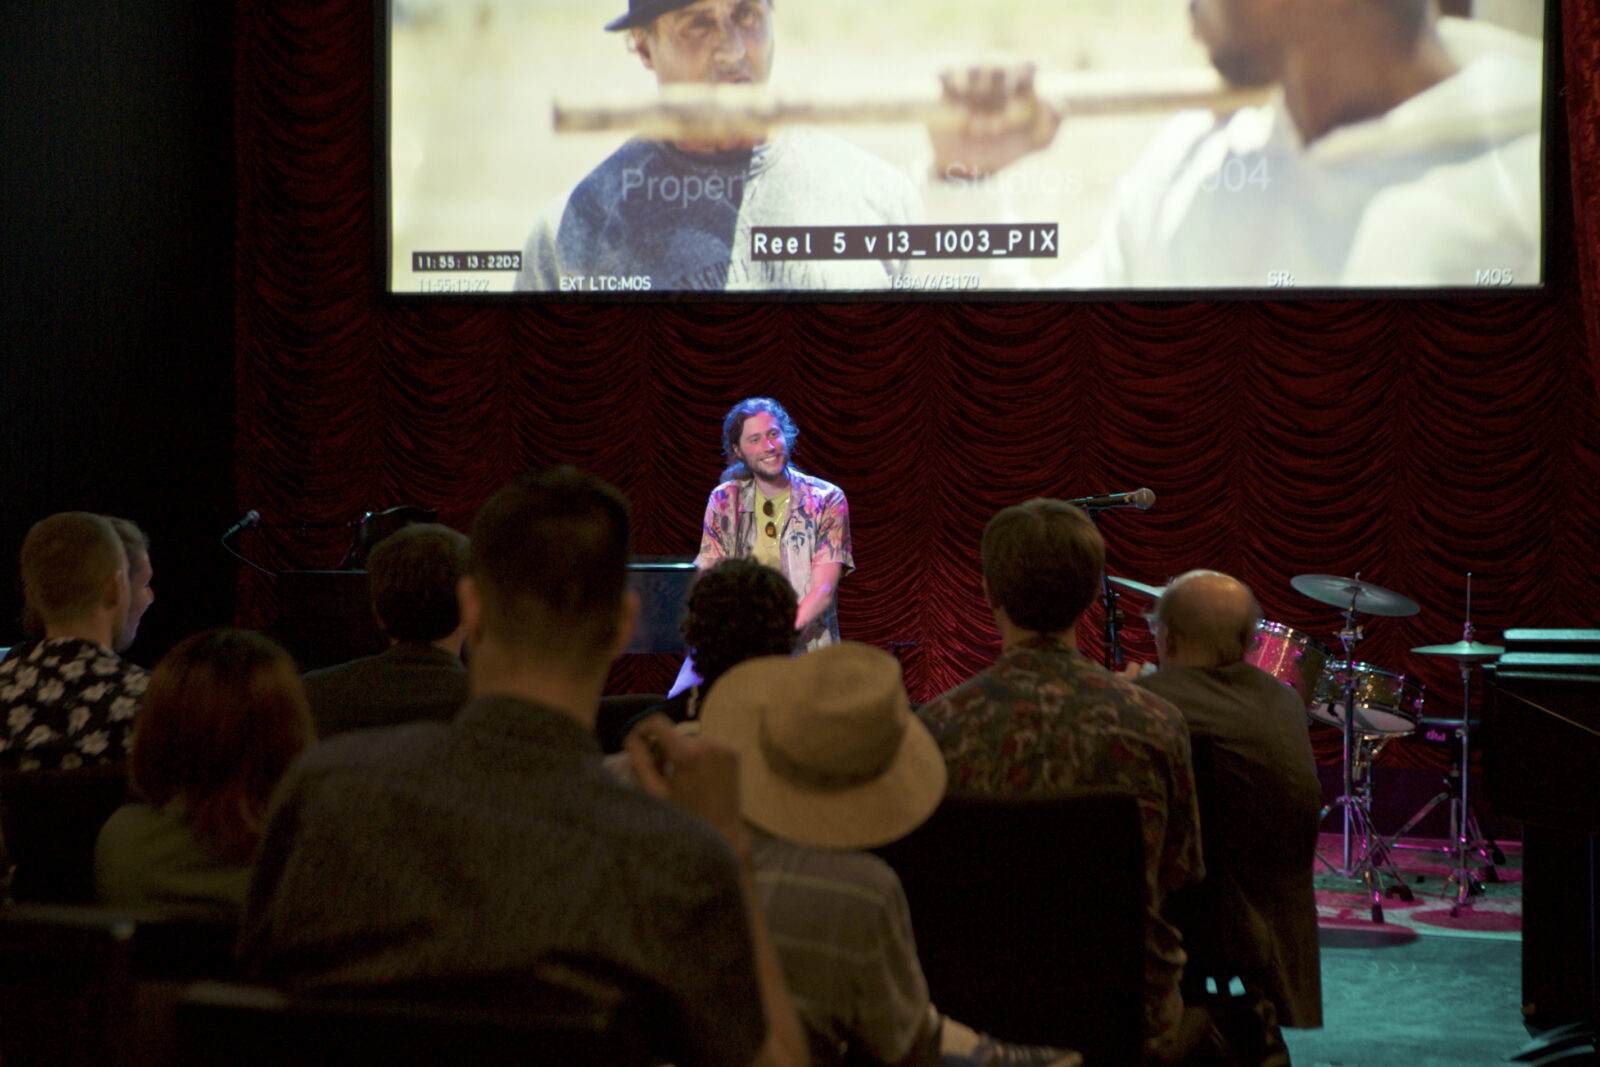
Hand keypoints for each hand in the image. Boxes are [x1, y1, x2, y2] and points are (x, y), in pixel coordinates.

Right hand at [624, 714, 749, 857]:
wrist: (722, 830)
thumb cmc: (684, 817)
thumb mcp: (655, 793)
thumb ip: (639, 763)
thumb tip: (631, 739)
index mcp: (687, 753)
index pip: (657, 722)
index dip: (642, 729)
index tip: (636, 743)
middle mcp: (707, 743)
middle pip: (673, 734)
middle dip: (662, 750)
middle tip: (660, 774)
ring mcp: (723, 746)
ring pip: (689, 740)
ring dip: (680, 753)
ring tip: (679, 779)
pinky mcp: (732, 752)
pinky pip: (706, 745)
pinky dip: (697, 756)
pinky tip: (697, 778)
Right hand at [930, 63, 1060, 180]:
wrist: (966, 165)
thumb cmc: (1004, 148)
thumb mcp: (1035, 143)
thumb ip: (1053, 124)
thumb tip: (1047, 99)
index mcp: (1021, 80)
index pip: (1027, 64)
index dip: (1022, 85)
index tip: (1014, 111)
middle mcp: (996, 72)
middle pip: (999, 67)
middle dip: (996, 101)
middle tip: (992, 130)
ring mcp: (970, 75)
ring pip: (975, 69)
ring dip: (975, 100)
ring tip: (973, 126)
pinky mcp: (946, 82)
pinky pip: (948, 73)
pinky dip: (954, 94)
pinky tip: (958, 115)